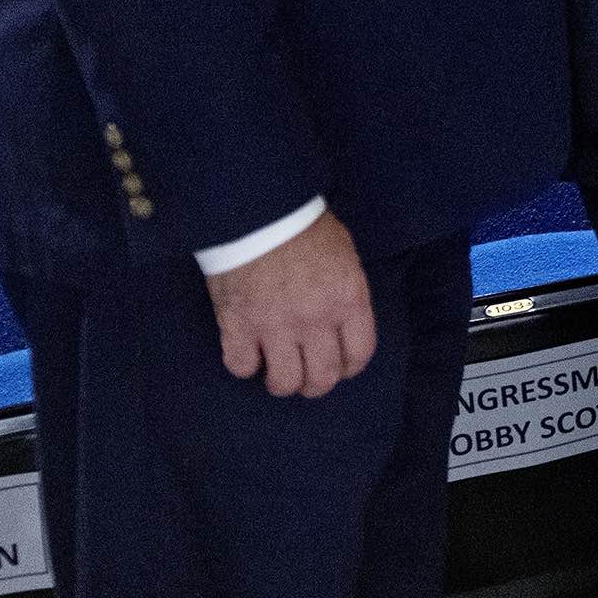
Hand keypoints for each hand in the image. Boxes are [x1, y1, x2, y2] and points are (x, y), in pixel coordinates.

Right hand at [206, 211, 373, 398]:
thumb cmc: (305, 228)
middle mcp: (315, 320)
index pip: (359, 354)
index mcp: (348, 300)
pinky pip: (242, 367)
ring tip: (276, 370)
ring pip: (284, 383)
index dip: (350, 368)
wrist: (259, 212)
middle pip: (322, 378)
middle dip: (316, 384)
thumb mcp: (345, 256)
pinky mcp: (238, 327)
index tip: (341, 367)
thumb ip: (347, 294)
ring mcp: (275, 326)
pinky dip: (245, 366)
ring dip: (282, 383)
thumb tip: (344, 322)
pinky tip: (248, 353)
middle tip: (307, 377)